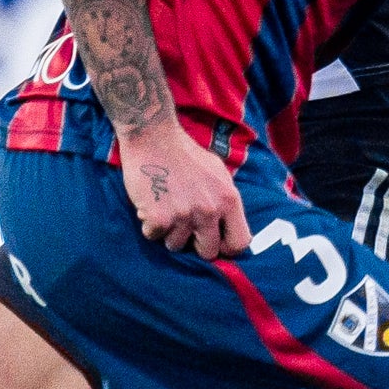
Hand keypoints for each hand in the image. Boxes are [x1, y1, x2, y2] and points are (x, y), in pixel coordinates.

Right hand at [118, 125, 249, 258]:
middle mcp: (210, 210)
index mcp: (229, 199)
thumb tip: (228, 226)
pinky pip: (153, 236)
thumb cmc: (185, 153)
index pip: (240, 242)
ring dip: (168, 233)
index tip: (215, 243)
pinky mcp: (159, 218)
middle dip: (194, 244)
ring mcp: (184, 215)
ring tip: (164, 208)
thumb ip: (224, 199)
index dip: (226, 247)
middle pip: (208, 252)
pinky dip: (148, 224)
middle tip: (183, 228)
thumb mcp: (218, 172)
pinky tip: (150, 205)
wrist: (153, 136)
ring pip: (176, 246)